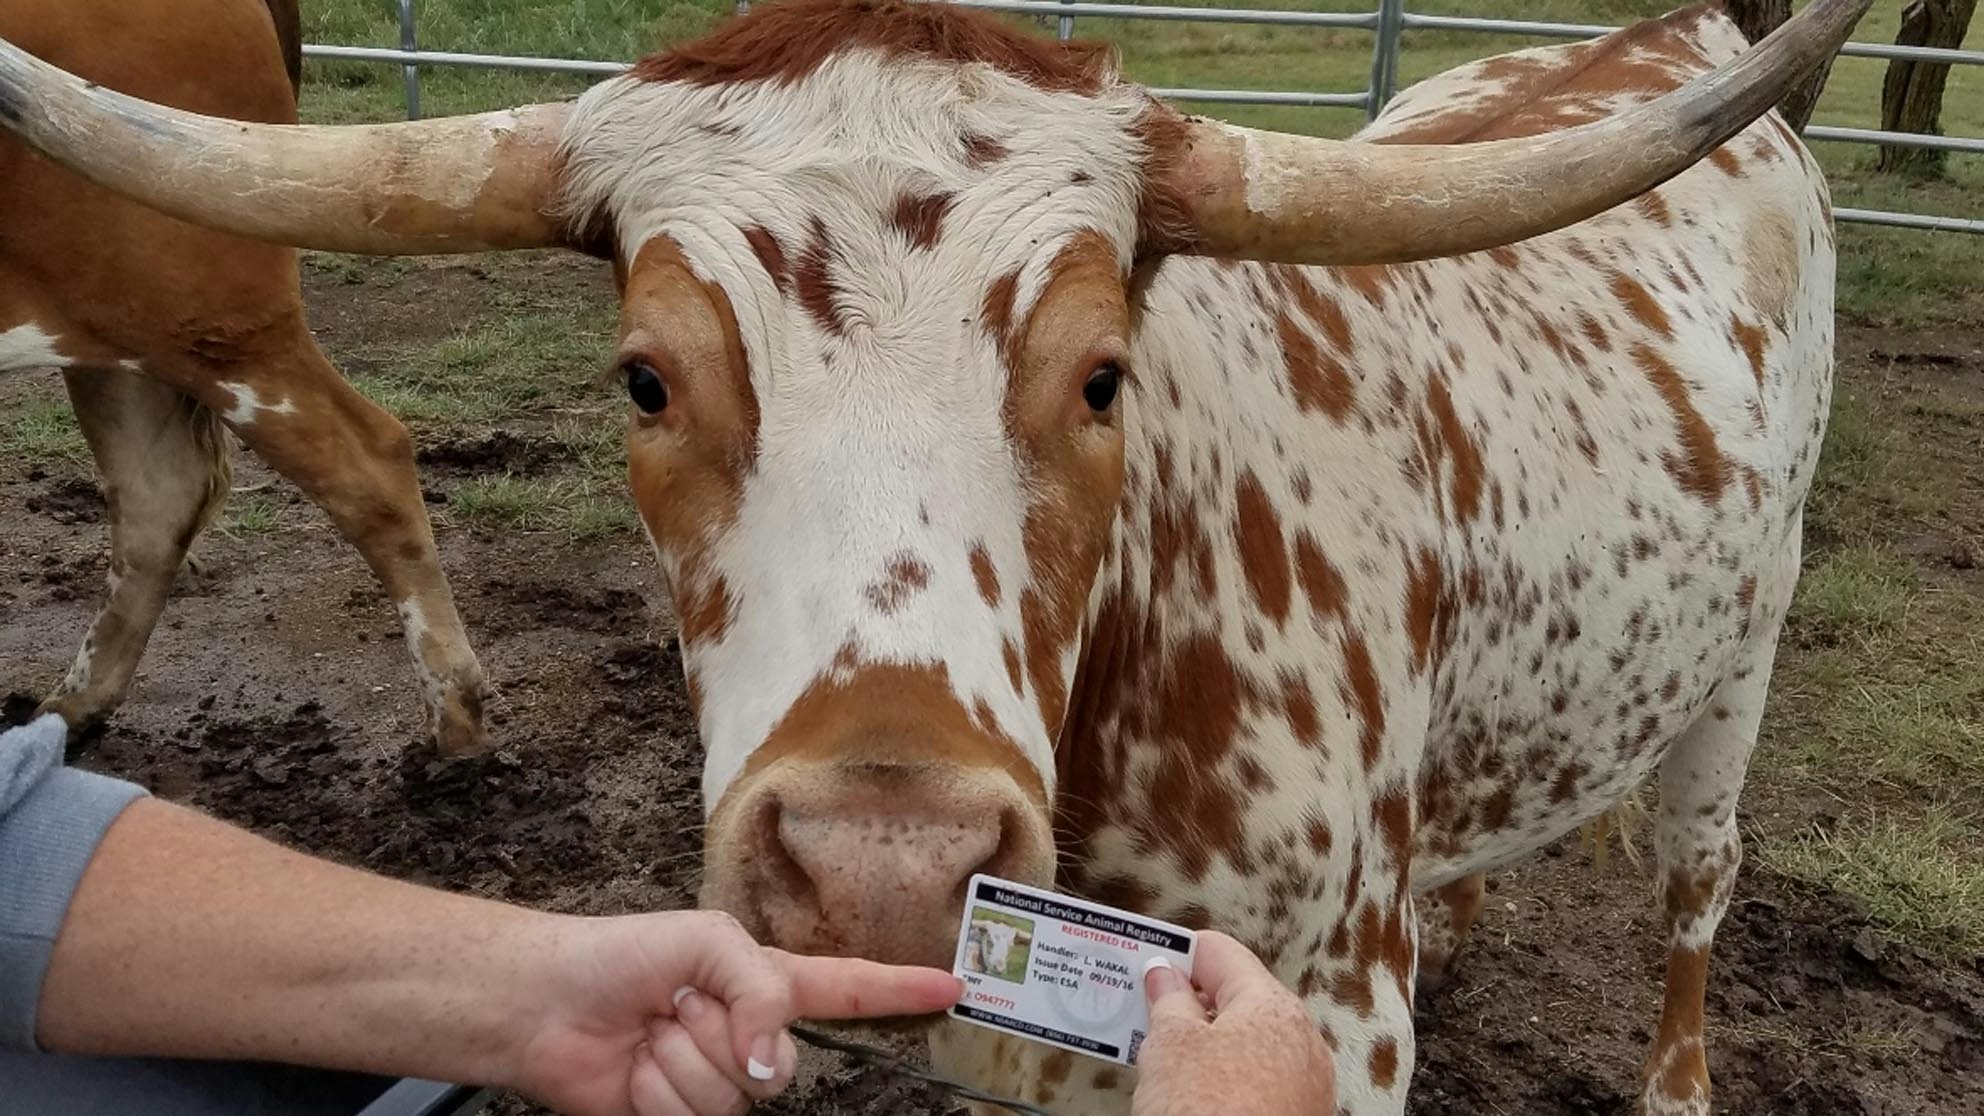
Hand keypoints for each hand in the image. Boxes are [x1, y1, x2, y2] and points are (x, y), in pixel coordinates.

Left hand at [511, 910, 962, 1115]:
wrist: (549, 1004)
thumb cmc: (623, 957)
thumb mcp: (709, 943)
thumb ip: (763, 994)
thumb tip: (772, 1066)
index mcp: (767, 985)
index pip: (851, 990)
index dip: (902, 990)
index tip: (954, 985)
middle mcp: (751, 1040)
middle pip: (784, 1066)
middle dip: (723, 1032)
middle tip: (676, 1004)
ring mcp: (718, 1086)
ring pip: (733, 1098)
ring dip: (680, 1062)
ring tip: (650, 1032)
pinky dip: (655, 1094)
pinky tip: (634, 1071)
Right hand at [1132, 931, 1334, 1115]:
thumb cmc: (1207, 1112)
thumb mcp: (1170, 1046)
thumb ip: (1168, 999)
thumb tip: (1166, 973)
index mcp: (1272, 1005)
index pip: (1220, 953)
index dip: (1177, 954)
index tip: (1144, 966)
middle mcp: (1301, 1039)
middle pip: (1238, 999)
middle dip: (1191, 1004)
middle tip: (1147, 1016)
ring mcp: (1304, 1083)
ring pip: (1249, 1042)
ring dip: (1208, 1044)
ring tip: (1166, 1064)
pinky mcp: (1298, 1115)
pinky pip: (1258, 1080)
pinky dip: (1226, 1078)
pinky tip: (1196, 1097)